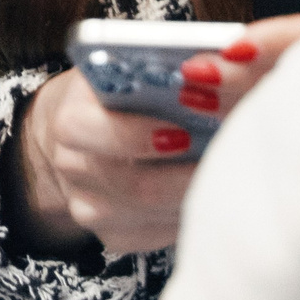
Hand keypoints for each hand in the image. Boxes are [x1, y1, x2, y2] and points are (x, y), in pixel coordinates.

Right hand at [11, 13, 299, 257]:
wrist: (76, 131)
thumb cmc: (114, 91)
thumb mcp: (123, 66)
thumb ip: (160, 68)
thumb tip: (224, 63)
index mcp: (70, 117)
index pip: (99, 131)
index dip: (142, 134)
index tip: (186, 131)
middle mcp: (71, 167)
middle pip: (136, 185)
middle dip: (187, 174)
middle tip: (227, 158)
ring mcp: (89, 207)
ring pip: (155, 213)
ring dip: (196, 193)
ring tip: (230, 171)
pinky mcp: (113, 235)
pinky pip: (161, 233)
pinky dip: (191, 212)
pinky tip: (209, 190)